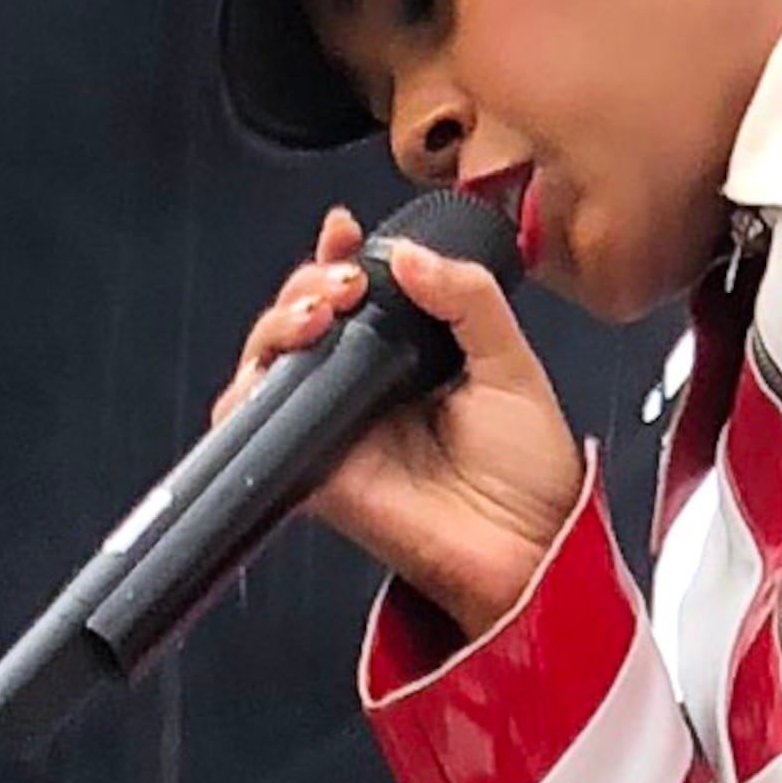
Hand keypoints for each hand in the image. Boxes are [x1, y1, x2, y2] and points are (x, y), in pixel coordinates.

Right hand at [218, 208, 582, 636]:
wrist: (531, 551)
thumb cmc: (531, 476)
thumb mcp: (514, 363)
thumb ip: (468, 298)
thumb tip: (407, 254)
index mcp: (409, 357)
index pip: (354, 292)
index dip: (339, 256)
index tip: (347, 231)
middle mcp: (365, 389)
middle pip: (301, 316)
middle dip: (307, 282)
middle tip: (346, 283)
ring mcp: (336, 428)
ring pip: (271, 359)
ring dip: (278, 320)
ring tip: (321, 312)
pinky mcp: (314, 470)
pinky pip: (254, 425)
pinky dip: (249, 388)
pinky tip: (286, 360)